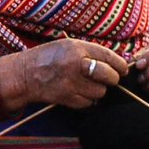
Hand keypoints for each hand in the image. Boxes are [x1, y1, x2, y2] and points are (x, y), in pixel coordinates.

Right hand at [0, 39, 127, 109]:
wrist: (25, 74)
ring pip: (100, 92)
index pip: (109, 57)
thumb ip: (91, 52)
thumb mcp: (69, 46)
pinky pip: (89, 103)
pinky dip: (88, 100)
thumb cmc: (49, 57)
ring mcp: (71, 83)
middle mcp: (76, 65)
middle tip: (109, 79)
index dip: (121, 65)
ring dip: (99, 90)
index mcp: (77, 48)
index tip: (123, 69)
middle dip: (113, 79)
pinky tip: (79, 93)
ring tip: (88, 85)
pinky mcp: (67, 98)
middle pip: (109, 76)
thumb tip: (117, 62)